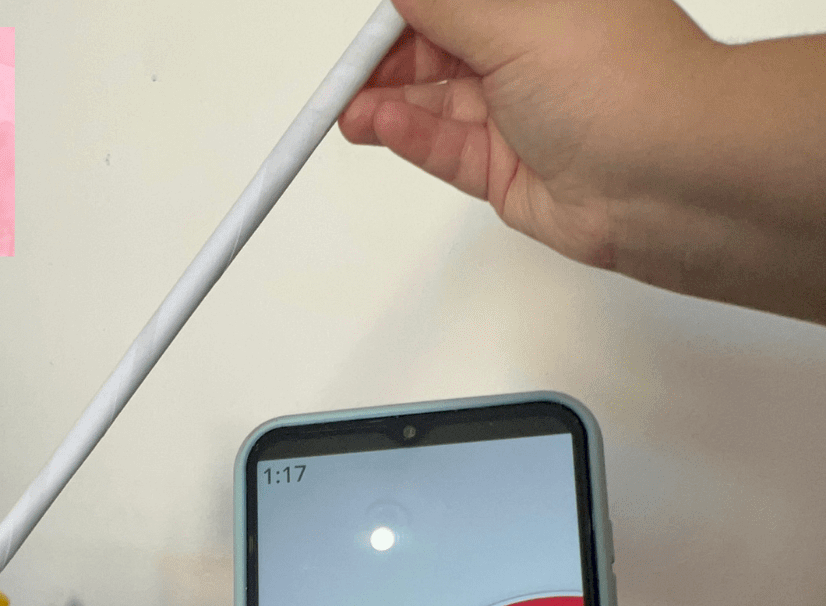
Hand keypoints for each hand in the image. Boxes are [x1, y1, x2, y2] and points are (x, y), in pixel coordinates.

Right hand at [338, 1, 825, 326]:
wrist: (668, 180)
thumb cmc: (623, 83)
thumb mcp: (515, 17)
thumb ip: (444, 3)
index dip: (407, 9)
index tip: (371, 18)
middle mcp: (534, 48)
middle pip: (439, 46)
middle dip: (387, 57)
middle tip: (344, 74)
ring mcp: (521, 112)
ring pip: (438, 102)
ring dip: (390, 102)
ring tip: (347, 109)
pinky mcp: (511, 171)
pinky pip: (448, 149)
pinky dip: (413, 136)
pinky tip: (380, 125)